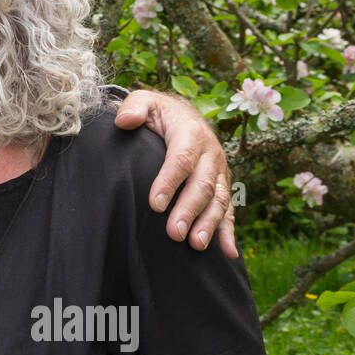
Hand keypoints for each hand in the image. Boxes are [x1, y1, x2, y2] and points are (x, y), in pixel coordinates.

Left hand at [114, 89, 238, 259]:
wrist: (183, 114)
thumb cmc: (158, 112)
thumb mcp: (145, 101)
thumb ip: (134, 107)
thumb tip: (124, 120)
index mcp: (190, 133)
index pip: (180, 159)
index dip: (169, 181)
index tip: (154, 204)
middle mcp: (210, 153)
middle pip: (202, 184)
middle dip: (189, 210)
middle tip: (174, 233)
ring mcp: (219, 171)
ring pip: (219, 200)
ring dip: (209, 224)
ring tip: (195, 245)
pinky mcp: (223, 186)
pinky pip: (229, 210)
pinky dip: (229, 232)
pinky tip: (228, 254)